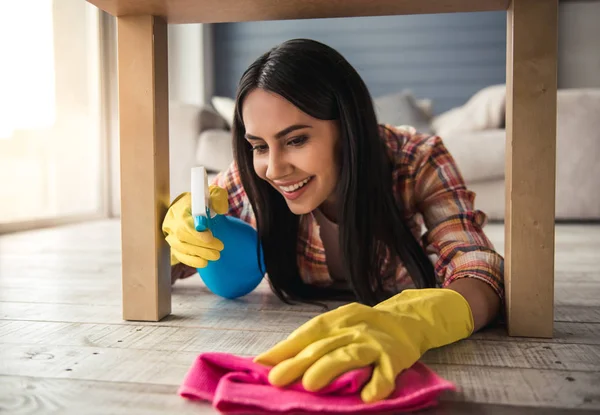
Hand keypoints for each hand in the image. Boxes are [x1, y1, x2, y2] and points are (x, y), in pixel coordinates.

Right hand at [162, 186, 228, 267]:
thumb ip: (218, 198)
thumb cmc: (203, 202)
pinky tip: (204, 262)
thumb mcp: (212, 195)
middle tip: (219, 248)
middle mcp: (172, 222)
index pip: (184, 222)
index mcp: (180, 208)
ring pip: (181, 248)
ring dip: (200, 253)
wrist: (192, 210)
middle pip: (182, 237)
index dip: (196, 232)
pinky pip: (179, 256)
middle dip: (202, 245)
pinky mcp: (173, 246)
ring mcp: (170, 235)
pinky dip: (192, 261)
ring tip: (216, 255)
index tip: (210, 237)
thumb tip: (220, 209)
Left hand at [254, 288, 473, 402]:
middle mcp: (352, 329)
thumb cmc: (361, 327)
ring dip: (330, 369)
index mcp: (336, 321)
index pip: (307, 333)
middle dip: (299, 362)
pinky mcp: (394, 358)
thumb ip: (309, 342)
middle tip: (277, 379)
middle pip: (323, 346)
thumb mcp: (336, 327)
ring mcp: (374, 343)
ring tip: (311, 385)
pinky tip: (366, 398)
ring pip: (349, 354)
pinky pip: (385, 373)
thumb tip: (269, 360)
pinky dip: (377, 385)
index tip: (263, 364)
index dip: (285, 348)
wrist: (406, 321)